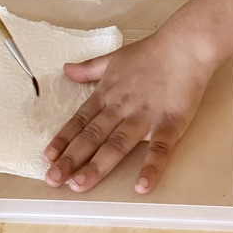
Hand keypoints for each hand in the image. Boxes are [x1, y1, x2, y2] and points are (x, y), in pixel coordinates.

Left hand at [43, 28, 216, 193]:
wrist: (184, 46)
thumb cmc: (150, 52)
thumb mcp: (114, 58)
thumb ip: (89, 69)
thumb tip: (66, 70)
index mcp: (107, 94)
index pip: (80, 121)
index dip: (63, 139)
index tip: (48, 157)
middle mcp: (121, 108)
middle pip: (92, 136)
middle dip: (71, 159)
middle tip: (53, 179)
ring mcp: (144, 117)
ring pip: (117, 145)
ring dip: (97, 166)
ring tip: (79, 185)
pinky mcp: (169, 124)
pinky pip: (159, 149)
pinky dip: (151, 167)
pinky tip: (141, 186)